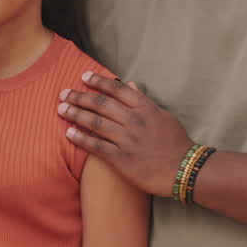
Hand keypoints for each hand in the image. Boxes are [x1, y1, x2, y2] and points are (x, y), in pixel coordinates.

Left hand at [58, 71, 190, 196]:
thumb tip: (129, 85)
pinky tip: (69, 133)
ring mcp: (127, 140)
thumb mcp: (163, 116)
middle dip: (80, 97)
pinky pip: (97, 146)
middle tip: (63, 94)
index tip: (83, 77)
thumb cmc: (176, 143)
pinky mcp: (122, 159)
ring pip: (96, 122)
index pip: (117, 90)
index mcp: (146, 108)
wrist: (185, 170)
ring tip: (61, 109)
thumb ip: (144, 101)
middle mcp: (135, 121)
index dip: (98, 82)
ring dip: (76, 114)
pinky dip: (81, 138)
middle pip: (101, 104)